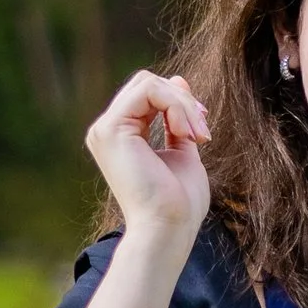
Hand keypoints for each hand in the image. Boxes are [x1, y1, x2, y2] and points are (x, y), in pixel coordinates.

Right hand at [86, 70, 211, 244]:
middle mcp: (106, 130)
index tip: (202, 130)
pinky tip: (185, 134)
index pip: (147, 94)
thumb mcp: (182, 150)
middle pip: (147, 82)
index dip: (180, 101)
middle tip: (202, 133)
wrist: (169, 227)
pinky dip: (176, 106)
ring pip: (149, 83)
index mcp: (120, 136)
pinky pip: (149, 91)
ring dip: (183, 105)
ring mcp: (105, 129)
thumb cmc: (178, 201)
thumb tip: (177, 79)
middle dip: (183, 101)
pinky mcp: (111, 129)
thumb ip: (177, 118)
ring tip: (196, 136)